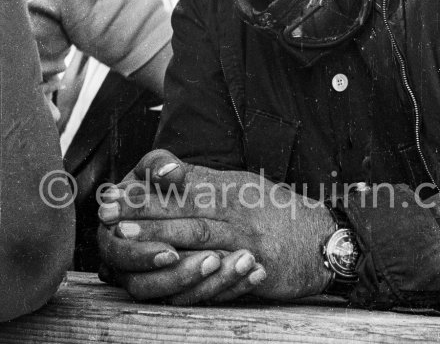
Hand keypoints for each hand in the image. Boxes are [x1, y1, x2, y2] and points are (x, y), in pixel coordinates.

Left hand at [98, 149, 333, 302]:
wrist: (323, 235)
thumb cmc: (277, 210)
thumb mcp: (242, 185)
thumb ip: (204, 182)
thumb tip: (167, 176)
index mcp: (227, 187)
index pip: (179, 186)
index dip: (145, 190)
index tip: (113, 193)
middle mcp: (234, 207)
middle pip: (182, 207)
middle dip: (141, 210)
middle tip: (106, 212)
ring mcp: (246, 236)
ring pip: (196, 235)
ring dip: (157, 236)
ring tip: (125, 237)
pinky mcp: (258, 263)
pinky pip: (221, 268)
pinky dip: (193, 271)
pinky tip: (169, 274)